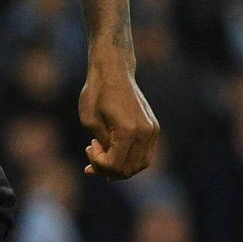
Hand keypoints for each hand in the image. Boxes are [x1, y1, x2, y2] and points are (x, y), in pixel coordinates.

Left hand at [78, 64, 159, 178]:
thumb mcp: (90, 122)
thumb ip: (102, 146)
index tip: (89, 146)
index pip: (115, 165)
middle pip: (129, 169)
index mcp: (128, 131)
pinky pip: (144, 154)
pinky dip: (129, 158)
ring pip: (140, 164)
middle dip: (108, 169)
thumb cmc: (96, 93)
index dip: (98, 164)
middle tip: (92, 153)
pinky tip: (113, 150)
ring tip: (102, 154)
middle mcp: (145, 132)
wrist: (114, 71)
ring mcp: (152, 130)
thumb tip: (109, 164)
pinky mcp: (153, 128)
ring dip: (120, 166)